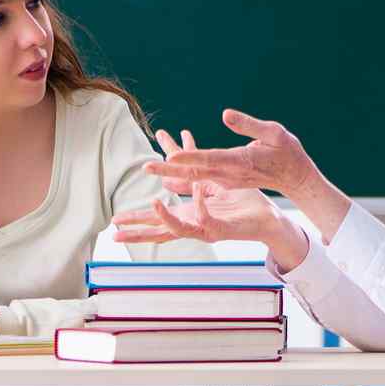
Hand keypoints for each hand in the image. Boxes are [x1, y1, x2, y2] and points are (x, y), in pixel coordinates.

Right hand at [112, 180, 286, 247]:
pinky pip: (206, 216)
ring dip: (164, 216)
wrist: (270, 218)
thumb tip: (171, 156)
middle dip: (136, 228)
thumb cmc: (243, 203)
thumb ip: (190, 170)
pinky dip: (198, 204)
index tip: (115, 220)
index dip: (136, 218)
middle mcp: (194, 224)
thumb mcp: (211, 181)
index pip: (157, 217)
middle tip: (115, 227)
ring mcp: (206, 229)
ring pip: (178, 228)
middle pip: (159, 228)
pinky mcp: (222, 228)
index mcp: (188, 215)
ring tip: (151, 203)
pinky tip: (194, 191)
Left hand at [143, 108, 323, 198]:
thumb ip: (248, 124)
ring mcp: (226, 179)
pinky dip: (182, 172)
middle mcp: (228, 174)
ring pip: (193, 176)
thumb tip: (224, 114)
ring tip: (149, 165)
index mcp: (239, 162)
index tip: (170, 156)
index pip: (209, 160)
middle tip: (146, 166)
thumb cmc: (287, 152)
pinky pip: (200, 177)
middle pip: (194, 172)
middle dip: (169, 169)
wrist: (295, 177)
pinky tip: (167, 169)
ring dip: (171, 170)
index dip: (189, 158)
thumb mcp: (275, 133)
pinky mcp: (225, 180)